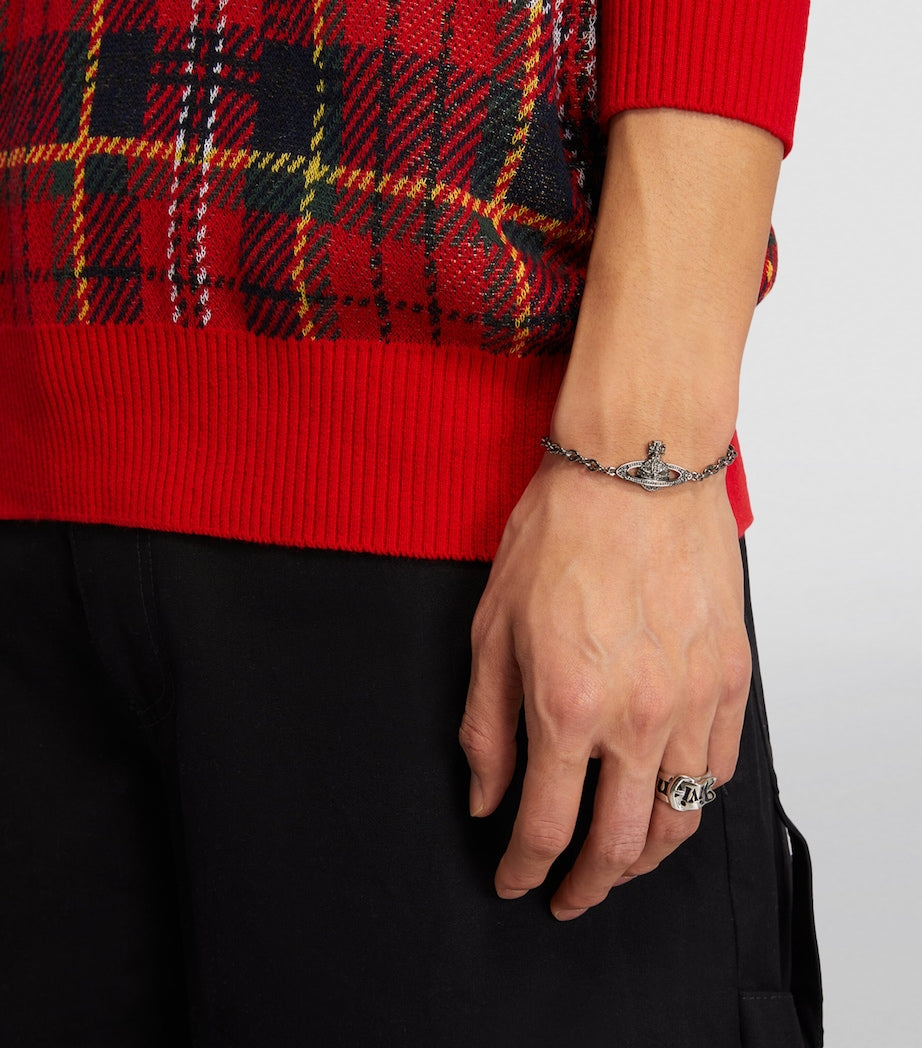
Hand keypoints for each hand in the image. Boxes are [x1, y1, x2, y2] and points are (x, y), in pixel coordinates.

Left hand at [459, 454, 750, 919]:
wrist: (636, 470)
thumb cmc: (560, 535)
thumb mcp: (492, 628)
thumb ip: (486, 725)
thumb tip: (485, 797)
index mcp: (566, 706)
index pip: (545, 826)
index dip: (524, 870)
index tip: (514, 881)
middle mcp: (638, 717)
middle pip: (619, 845)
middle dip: (587, 887)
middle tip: (568, 896)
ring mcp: (694, 702)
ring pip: (679, 819)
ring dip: (645, 859)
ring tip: (620, 866)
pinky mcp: (731, 679)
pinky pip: (720, 769)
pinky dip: (692, 802)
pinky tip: (668, 801)